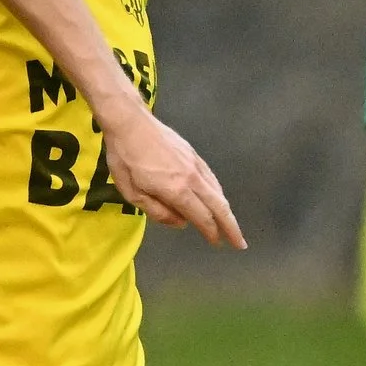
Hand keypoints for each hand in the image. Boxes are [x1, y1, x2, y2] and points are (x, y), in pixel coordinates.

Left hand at [97, 108, 245, 248]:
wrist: (130, 122)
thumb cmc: (125, 159)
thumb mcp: (132, 193)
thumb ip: (158, 211)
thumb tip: (181, 223)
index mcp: (176, 190)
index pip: (201, 217)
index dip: (211, 233)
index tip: (218, 244)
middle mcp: (192, 178)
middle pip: (218, 206)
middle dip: (231, 226)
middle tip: (240, 242)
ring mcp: (195, 164)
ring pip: (217, 191)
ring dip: (226, 210)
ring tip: (230, 223)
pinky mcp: (193, 154)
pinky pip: (212, 178)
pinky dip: (218, 192)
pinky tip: (217, 197)